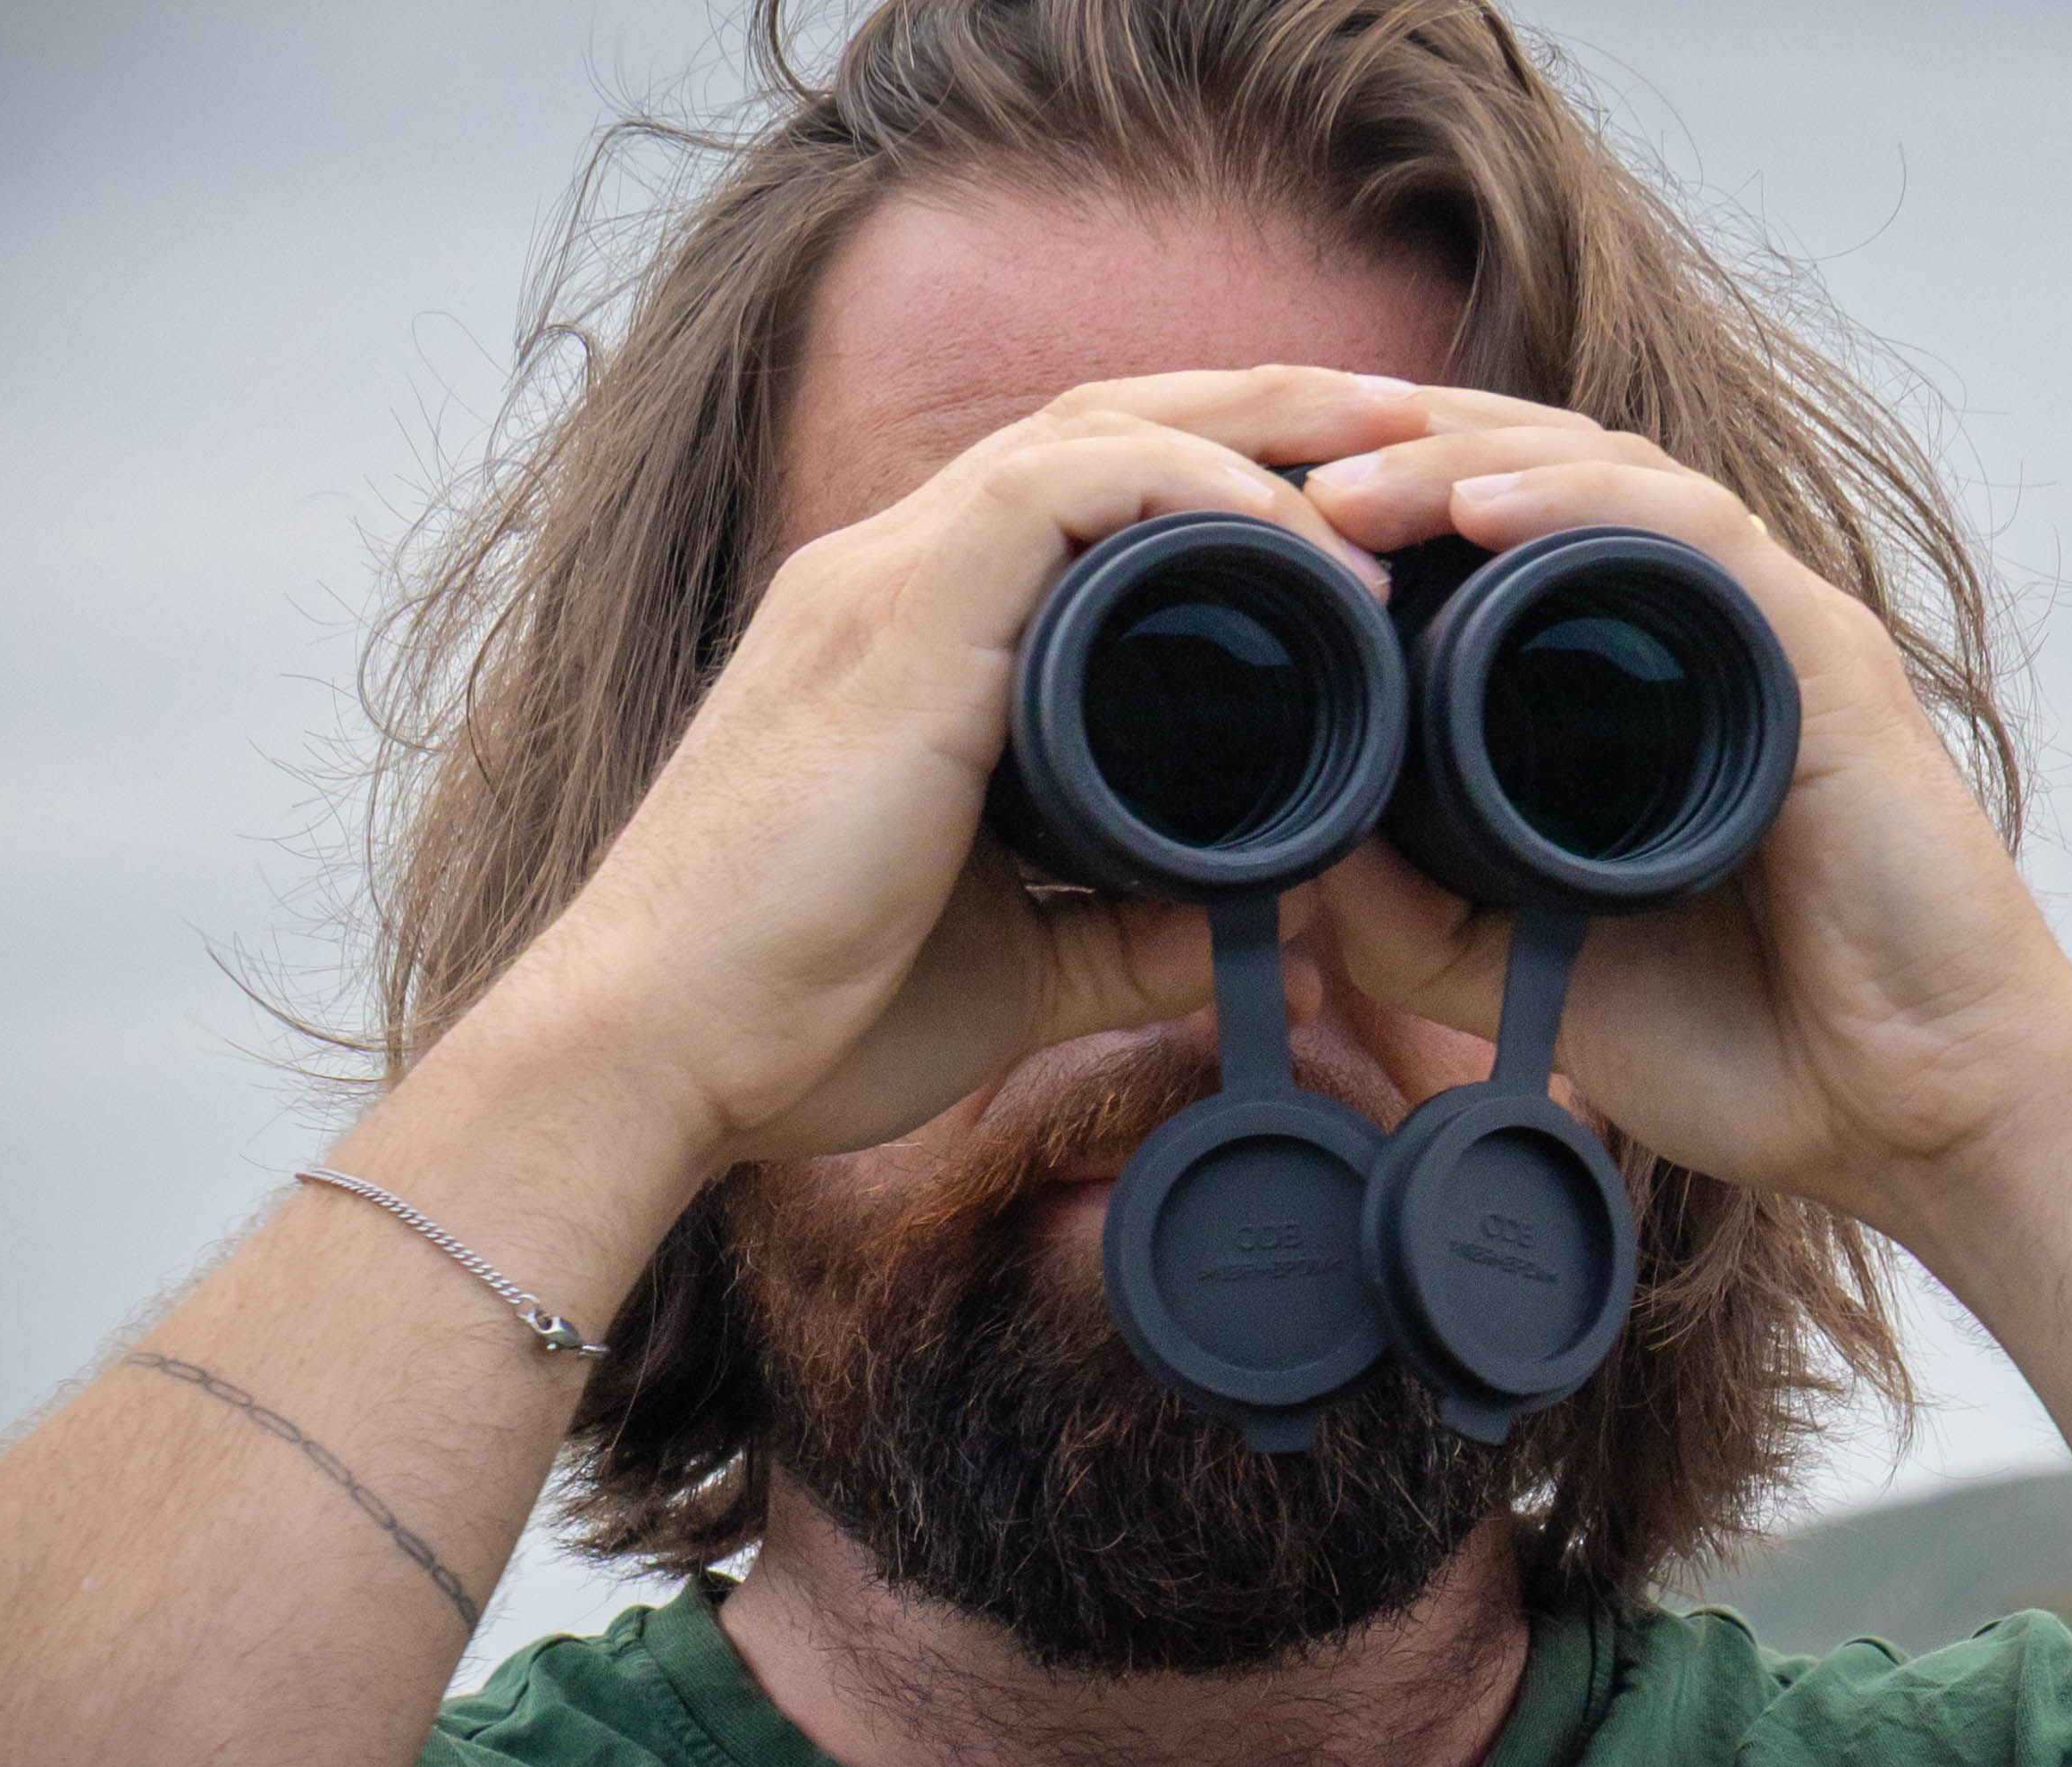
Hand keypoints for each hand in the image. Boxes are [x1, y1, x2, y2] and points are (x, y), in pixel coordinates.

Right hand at [483, 367, 1441, 1165]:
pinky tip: (1300, 536)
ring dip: (1257, 426)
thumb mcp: (1020, 966)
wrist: (657, 1056)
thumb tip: (1267, 933)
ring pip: (1098, 425)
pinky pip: (1062, 491)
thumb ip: (1134, 933)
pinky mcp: (895, 624)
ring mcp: (886, 584)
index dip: (1229, 471)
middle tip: (1413, 420)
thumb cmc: (809, 1014)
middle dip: (1270, 406)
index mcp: (917, 634)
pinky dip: (1194, 491)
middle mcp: (892, 573)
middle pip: (1110, 419)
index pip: (1088, 490)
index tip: (1366, 512)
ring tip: (1394, 448)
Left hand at [1299, 410, 2071, 1228]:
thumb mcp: (1534, 979)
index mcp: (1644, 688)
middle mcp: (1709, 635)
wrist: (1920, 1124)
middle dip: (1401, 453)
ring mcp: (1773, 636)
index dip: (1386, 510)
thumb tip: (1294, 850)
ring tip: (1345, 481)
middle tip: (1269, 472)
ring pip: (1610, 480)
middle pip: (1543, 478)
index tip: (1257, 527)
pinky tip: (1480, 508)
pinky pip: (1699, 543)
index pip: (1505, 544)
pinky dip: (1585, 509)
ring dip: (1467, 460)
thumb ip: (1422, 923)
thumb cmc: (1762, 1047)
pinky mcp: (1828, 663)